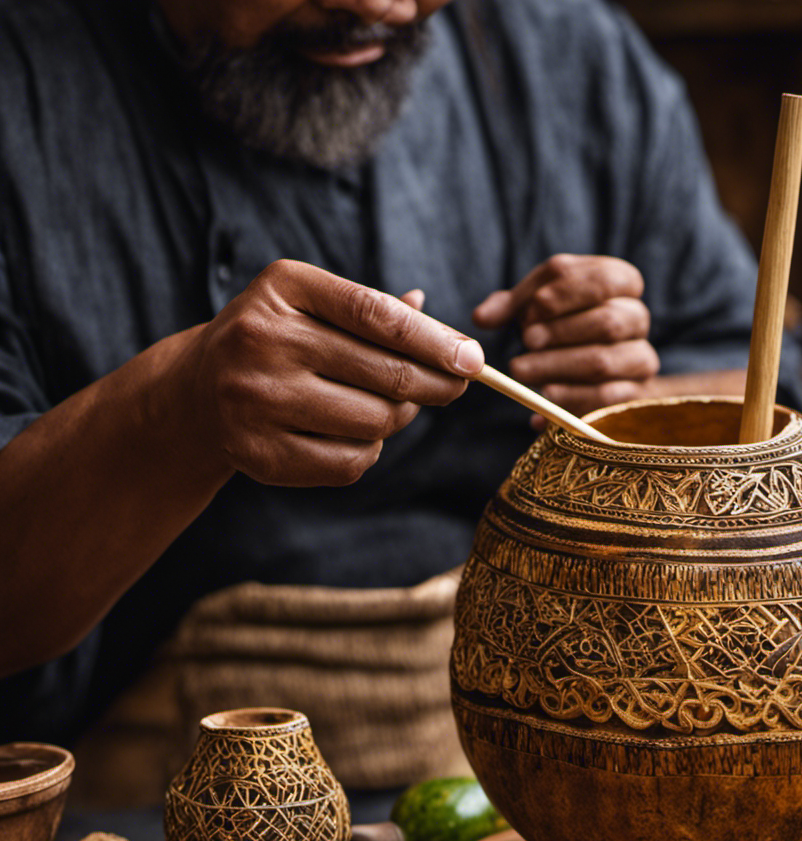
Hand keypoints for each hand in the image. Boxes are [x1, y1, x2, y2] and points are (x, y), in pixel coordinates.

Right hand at [175, 260, 482, 486]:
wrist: (198, 390)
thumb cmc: (278, 339)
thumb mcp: (315, 305)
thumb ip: (376, 312)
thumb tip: (446, 331)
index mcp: (284, 288)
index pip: (378, 315)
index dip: (436, 341)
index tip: (475, 360)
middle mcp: (262, 339)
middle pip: (386, 374)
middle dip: (436, 384)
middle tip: (455, 387)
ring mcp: (255, 400)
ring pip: (375, 422)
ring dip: (399, 418)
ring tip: (391, 406)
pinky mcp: (258, 453)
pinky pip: (350, 462)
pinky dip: (370, 450)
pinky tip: (356, 433)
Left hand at [473, 254, 658, 425]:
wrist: (601, 375)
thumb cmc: (564, 327)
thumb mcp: (538, 307)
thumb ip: (511, 306)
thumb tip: (482, 318)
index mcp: (622, 283)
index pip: (603, 280)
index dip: (565, 295)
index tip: (529, 312)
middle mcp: (638, 318)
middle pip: (607, 321)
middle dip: (560, 332)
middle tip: (526, 342)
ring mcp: (640, 358)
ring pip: (602, 361)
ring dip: (556, 366)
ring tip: (521, 371)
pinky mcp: (634, 395)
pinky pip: (604, 398)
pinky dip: (570, 397)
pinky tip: (544, 396)